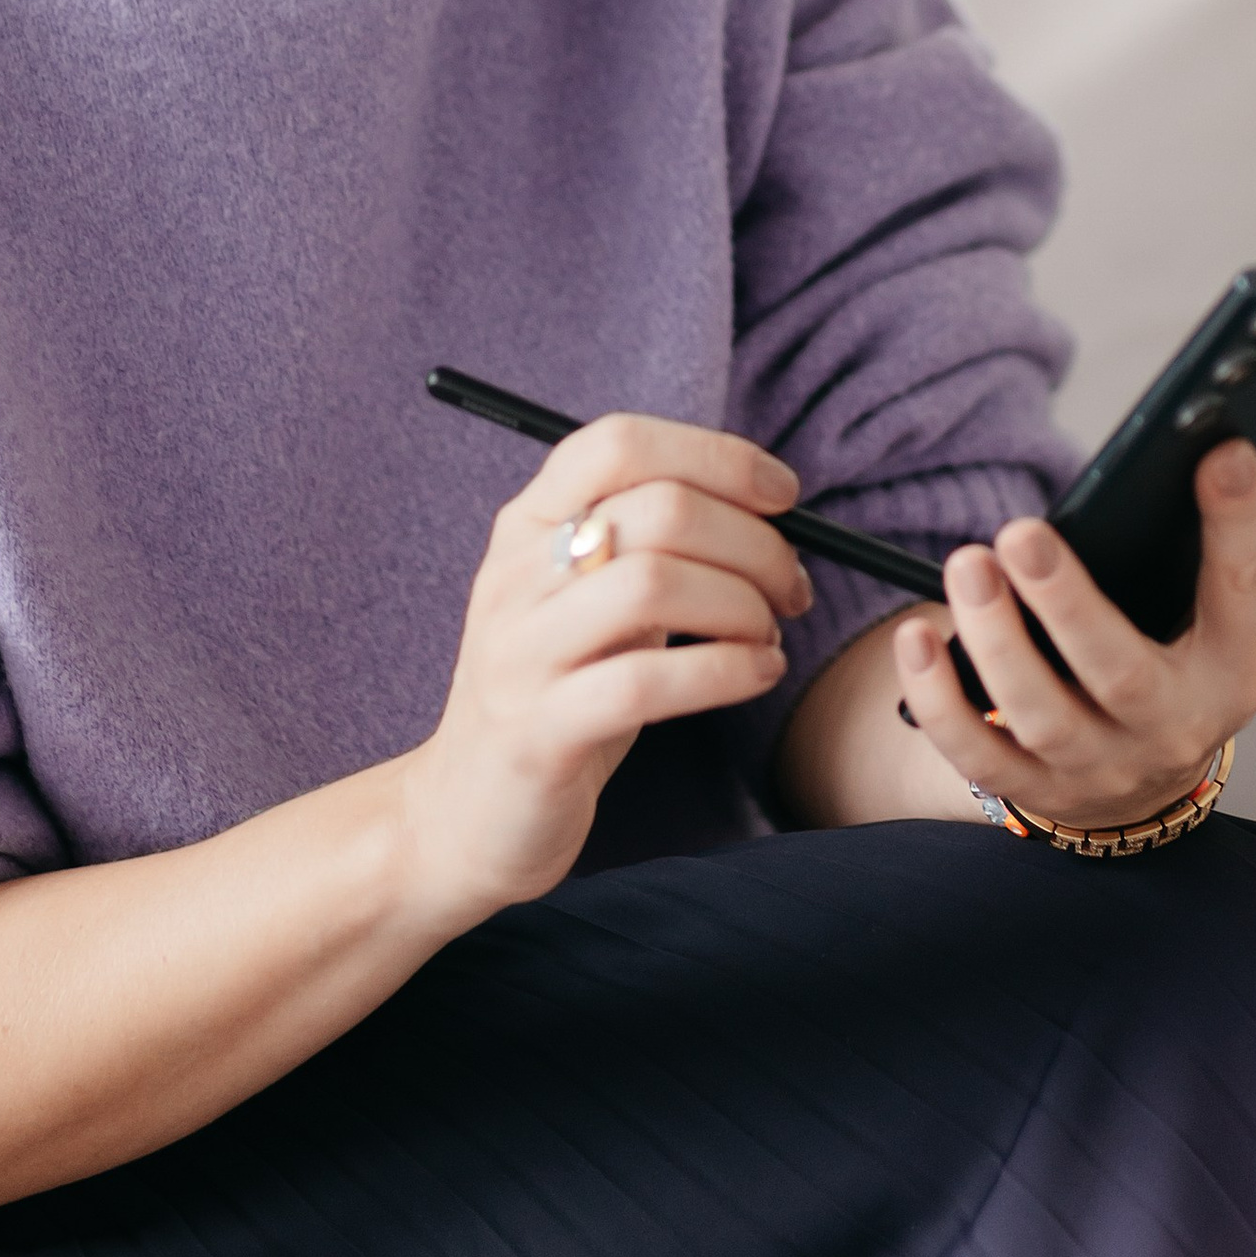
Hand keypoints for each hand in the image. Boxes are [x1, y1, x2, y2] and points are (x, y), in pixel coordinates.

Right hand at [400, 414, 811, 923]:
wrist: (463, 813)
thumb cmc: (558, 693)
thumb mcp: (587, 600)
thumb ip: (650, 546)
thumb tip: (769, 511)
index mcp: (527, 526)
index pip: (619, 442)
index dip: (717, 456)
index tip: (784, 494)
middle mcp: (515, 576)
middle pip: (658, 510)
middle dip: (753, 542)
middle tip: (792, 587)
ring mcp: (520, 655)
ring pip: (653, 585)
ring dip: (742, 605)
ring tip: (769, 634)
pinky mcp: (538, 734)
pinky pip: (645, 682)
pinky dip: (726, 671)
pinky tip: (758, 674)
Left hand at [890, 435, 1255, 828]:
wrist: (1148, 786)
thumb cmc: (1195, 661)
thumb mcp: (1246, 607)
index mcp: (1240, 668)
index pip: (1248, 594)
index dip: (1239, 523)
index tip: (1220, 450)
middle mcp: (1175, 726)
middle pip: (1121, 672)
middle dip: (1068, 604)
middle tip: (1019, 530)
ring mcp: (1101, 766)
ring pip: (1044, 714)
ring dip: (996, 640)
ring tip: (967, 563)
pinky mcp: (1035, 789)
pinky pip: (978, 755)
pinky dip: (940, 701)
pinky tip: (917, 636)